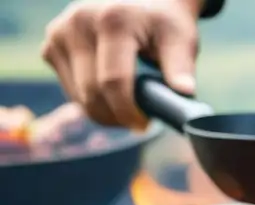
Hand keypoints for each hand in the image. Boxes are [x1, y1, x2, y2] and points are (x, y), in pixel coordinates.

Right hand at [42, 0, 203, 129]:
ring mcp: (59, 34)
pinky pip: (70, 92)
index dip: (128, 112)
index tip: (145, 125)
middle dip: (117, 116)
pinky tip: (111, 95)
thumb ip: (181, 66)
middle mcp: (79, 23)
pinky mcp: (51, 46)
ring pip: (79, 98)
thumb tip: (185, 92)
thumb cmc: (163, 24)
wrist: (140, 0)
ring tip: (129, 106)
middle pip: (92, 94)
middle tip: (141, 121)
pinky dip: (92, 103)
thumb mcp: (180, 39)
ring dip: (105, 113)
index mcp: (112, 21)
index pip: (113, 82)